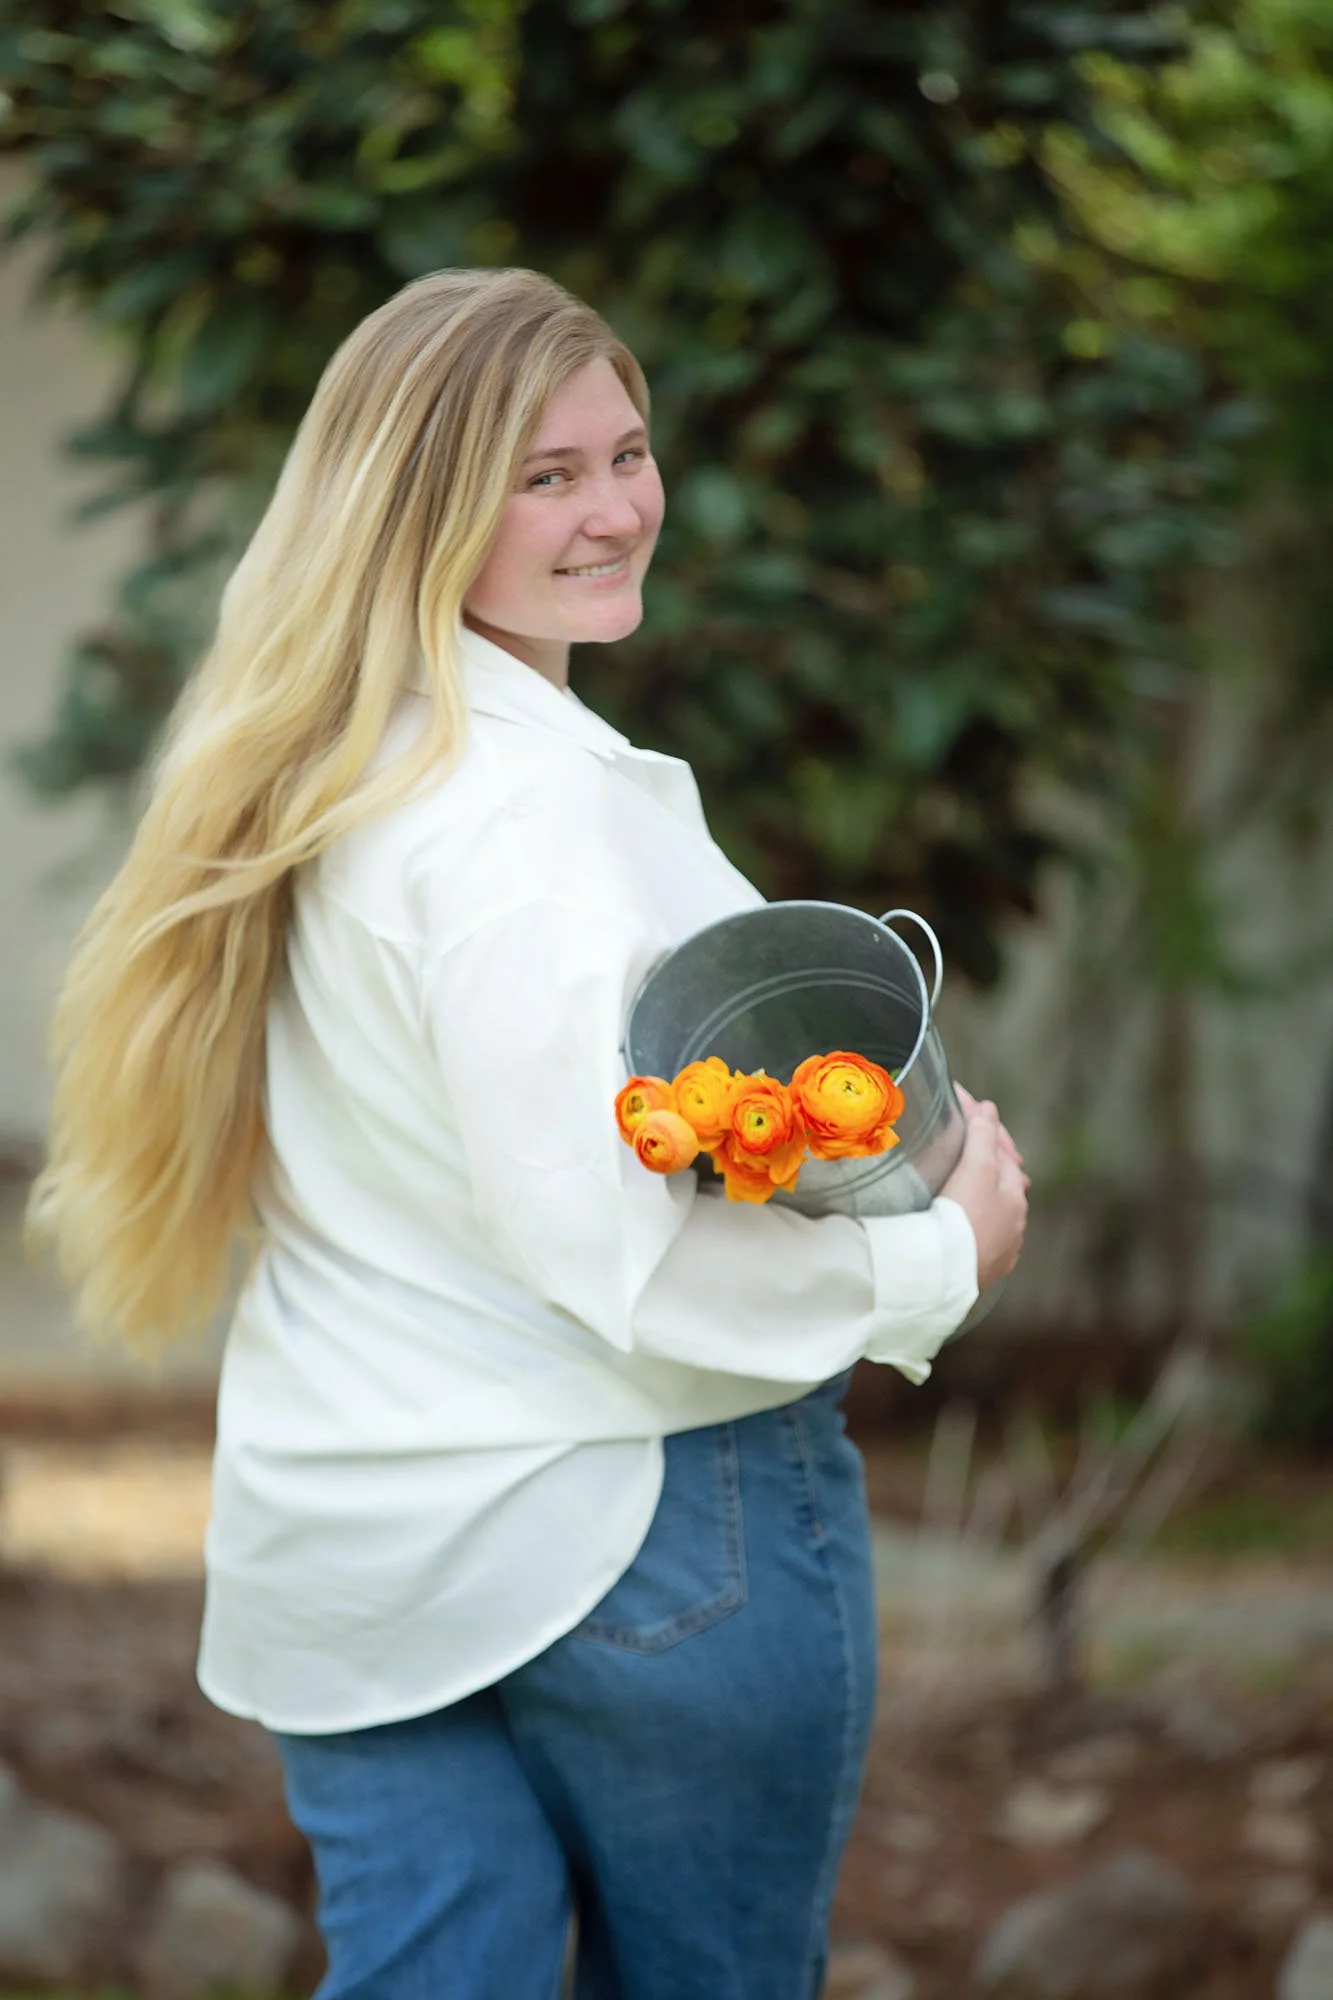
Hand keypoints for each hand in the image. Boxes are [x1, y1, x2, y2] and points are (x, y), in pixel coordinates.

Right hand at [940, 1087, 1028, 1290]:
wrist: (945, 1272)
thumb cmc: (963, 1215)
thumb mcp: (976, 1167)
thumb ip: (983, 1135)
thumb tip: (988, 1109)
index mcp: (1015, 1197)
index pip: (1005, 1155)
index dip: (988, 1133)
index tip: (971, 1115)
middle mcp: (1015, 1224)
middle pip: (1003, 1186)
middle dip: (990, 1166)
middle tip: (971, 1150)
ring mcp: (1000, 1250)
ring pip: (995, 1214)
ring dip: (983, 1199)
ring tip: (964, 1188)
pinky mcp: (982, 1270)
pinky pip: (983, 1240)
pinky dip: (975, 1226)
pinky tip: (964, 1226)